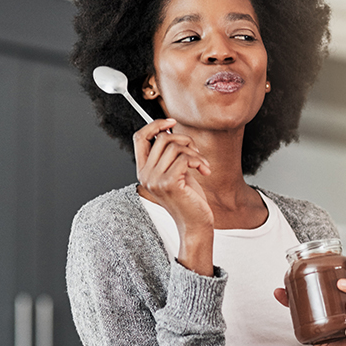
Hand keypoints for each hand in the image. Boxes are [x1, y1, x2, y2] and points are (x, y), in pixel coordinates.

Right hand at [133, 118, 213, 273]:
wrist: (195, 223)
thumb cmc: (189, 198)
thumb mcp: (176, 172)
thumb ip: (169, 153)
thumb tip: (170, 128)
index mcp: (143, 170)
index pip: (139, 137)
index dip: (155, 124)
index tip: (172, 122)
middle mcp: (145, 175)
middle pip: (162, 138)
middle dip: (184, 140)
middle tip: (196, 153)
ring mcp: (155, 180)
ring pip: (175, 147)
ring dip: (195, 153)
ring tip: (202, 165)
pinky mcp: (169, 183)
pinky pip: (184, 158)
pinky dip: (199, 161)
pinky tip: (205, 171)